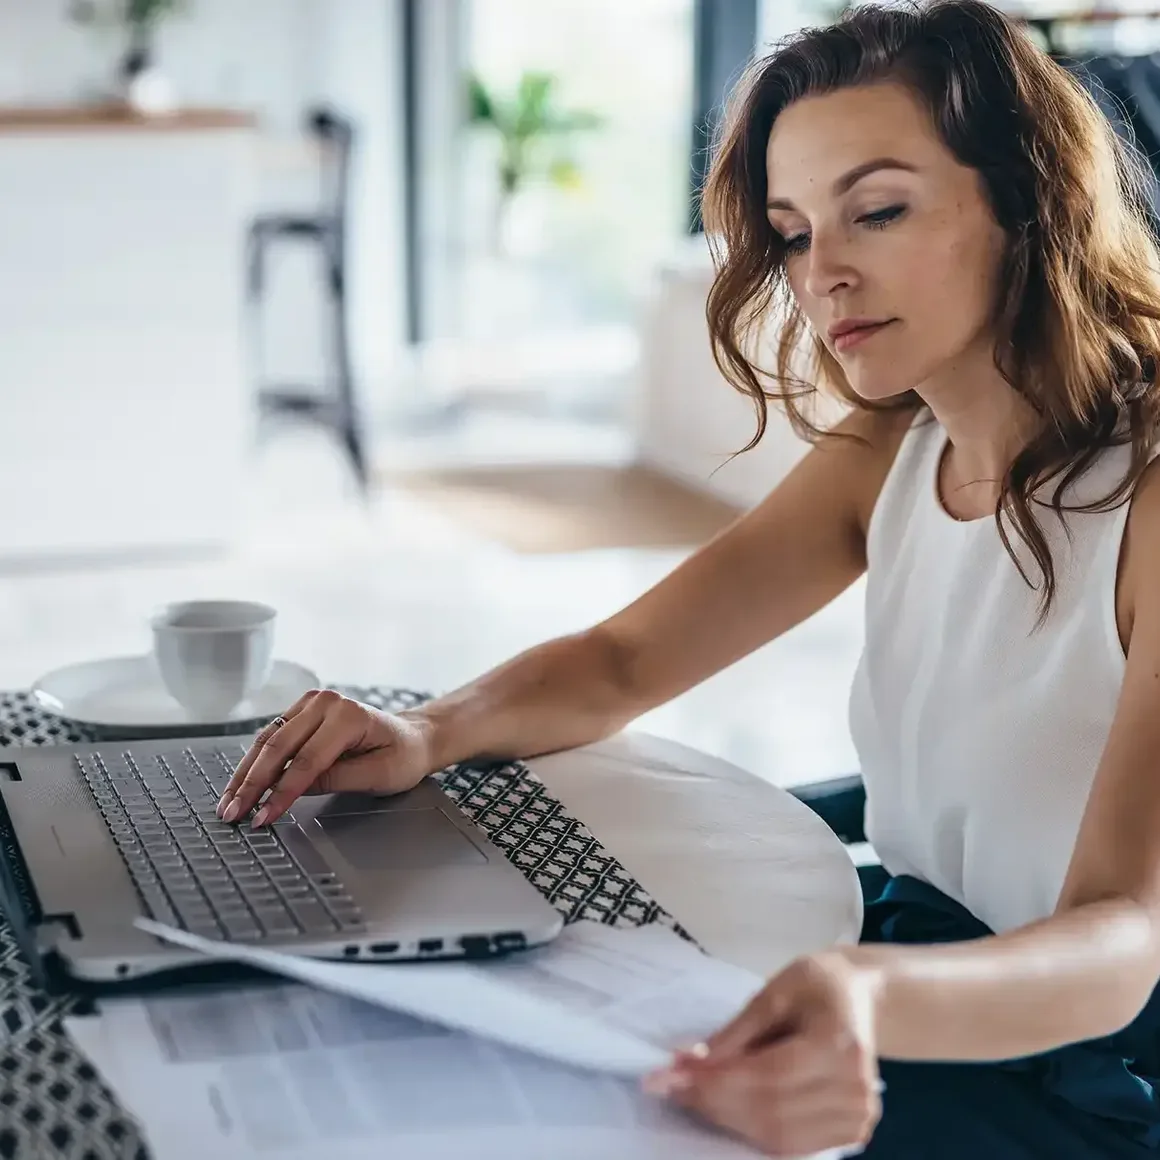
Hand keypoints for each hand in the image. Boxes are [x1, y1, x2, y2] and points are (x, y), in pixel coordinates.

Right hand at [215, 690, 435, 826]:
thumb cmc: (403, 756)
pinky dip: (254, 762)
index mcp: (349, 715)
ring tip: (228, 803)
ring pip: (268, 741)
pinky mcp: (301, 711)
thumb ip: (337, 779)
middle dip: (252, 784)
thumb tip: (294, 789)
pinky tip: (240, 784)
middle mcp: (326, 702)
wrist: (412, 738)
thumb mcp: (379, 774)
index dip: (281, 792)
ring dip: (246, 774)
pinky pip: (272, 737)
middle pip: (279, 747)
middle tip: (232, 814)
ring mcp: (312, 704)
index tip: (263, 817)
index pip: (307, 760)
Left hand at [644, 953, 883, 1157]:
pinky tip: (724, 1108)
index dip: (716, 1080)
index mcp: (839, 1044)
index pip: (770, 1075)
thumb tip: (690, 1062)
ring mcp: (859, 1117)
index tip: (670, 1075)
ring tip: (690, 1095)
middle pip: (771, 1111)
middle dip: (713, 1101)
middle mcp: (855, 1089)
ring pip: (776, 1136)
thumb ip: (736, 1032)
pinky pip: (790, 1145)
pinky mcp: (853, 1133)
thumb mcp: (775, 991)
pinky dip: (751, 1131)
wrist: (863, 999)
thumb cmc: (817, 984)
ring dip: (726, 1119)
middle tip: (670, 1086)